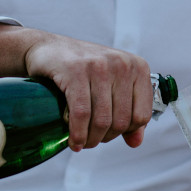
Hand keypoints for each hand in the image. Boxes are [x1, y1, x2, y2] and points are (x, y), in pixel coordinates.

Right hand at [21, 33, 155, 150]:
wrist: (48, 48)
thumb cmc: (83, 68)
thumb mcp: (111, 85)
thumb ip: (128, 112)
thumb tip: (136, 142)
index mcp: (138, 67)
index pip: (142, 115)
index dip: (126, 131)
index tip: (110, 134)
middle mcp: (122, 64)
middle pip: (121, 121)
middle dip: (105, 138)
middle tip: (91, 140)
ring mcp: (99, 66)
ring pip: (102, 120)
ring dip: (90, 139)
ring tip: (82, 142)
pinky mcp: (75, 71)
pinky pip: (81, 113)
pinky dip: (78, 133)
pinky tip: (73, 140)